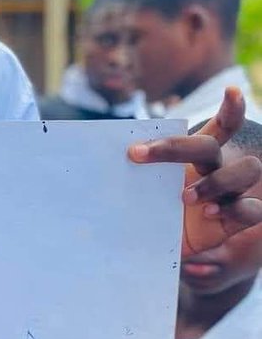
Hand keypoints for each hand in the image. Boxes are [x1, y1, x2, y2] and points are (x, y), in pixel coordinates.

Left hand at [128, 88, 261, 257]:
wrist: (146, 247)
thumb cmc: (143, 210)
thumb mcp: (134, 187)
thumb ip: (127, 167)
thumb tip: (92, 145)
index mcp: (194, 157)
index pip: (220, 126)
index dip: (232, 108)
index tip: (230, 91)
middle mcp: (214, 170)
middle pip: (213, 146)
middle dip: (180, 146)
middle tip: (140, 156)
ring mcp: (227, 195)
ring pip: (248, 170)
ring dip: (217, 180)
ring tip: (185, 197)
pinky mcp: (232, 221)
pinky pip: (253, 210)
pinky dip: (235, 208)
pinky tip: (210, 212)